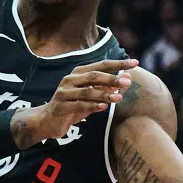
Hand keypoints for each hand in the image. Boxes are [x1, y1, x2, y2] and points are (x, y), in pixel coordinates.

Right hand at [13, 59, 137, 148]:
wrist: (47, 120)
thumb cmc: (72, 106)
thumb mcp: (90, 96)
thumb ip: (106, 88)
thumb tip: (126, 80)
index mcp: (78, 73)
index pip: (101, 65)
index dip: (118, 63)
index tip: (135, 62)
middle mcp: (70, 79)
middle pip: (94, 75)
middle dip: (112, 78)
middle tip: (126, 82)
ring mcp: (65, 92)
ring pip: (87, 91)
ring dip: (104, 93)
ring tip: (119, 97)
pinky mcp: (62, 106)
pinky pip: (79, 105)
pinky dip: (92, 105)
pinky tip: (104, 107)